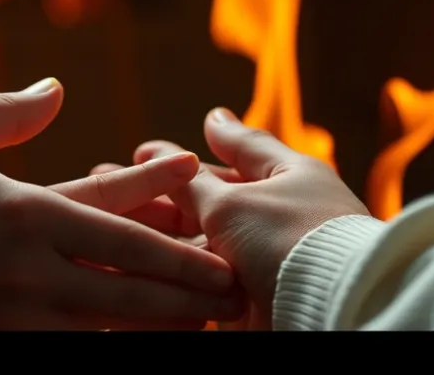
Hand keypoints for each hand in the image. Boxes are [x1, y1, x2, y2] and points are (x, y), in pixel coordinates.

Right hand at [0, 78, 244, 329]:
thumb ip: (8, 112)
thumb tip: (58, 89)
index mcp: (21, 209)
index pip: (114, 213)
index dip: (166, 203)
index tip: (204, 189)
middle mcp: (25, 268)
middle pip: (125, 282)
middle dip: (185, 287)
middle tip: (233, 288)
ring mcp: (7, 313)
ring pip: (101, 325)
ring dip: (155, 325)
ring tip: (199, 324)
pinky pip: (55, 349)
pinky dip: (96, 344)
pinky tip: (124, 341)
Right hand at [92, 107, 369, 328]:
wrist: (329, 314)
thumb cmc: (290, 240)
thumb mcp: (233, 202)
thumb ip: (200, 176)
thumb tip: (212, 118)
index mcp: (289, 175)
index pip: (238, 149)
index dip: (191, 146)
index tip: (145, 146)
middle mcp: (280, 214)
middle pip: (210, 200)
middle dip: (158, 194)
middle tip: (104, 181)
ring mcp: (267, 258)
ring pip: (203, 243)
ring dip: (159, 235)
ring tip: (108, 225)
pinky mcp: (255, 298)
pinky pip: (208, 282)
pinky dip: (177, 274)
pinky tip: (138, 267)